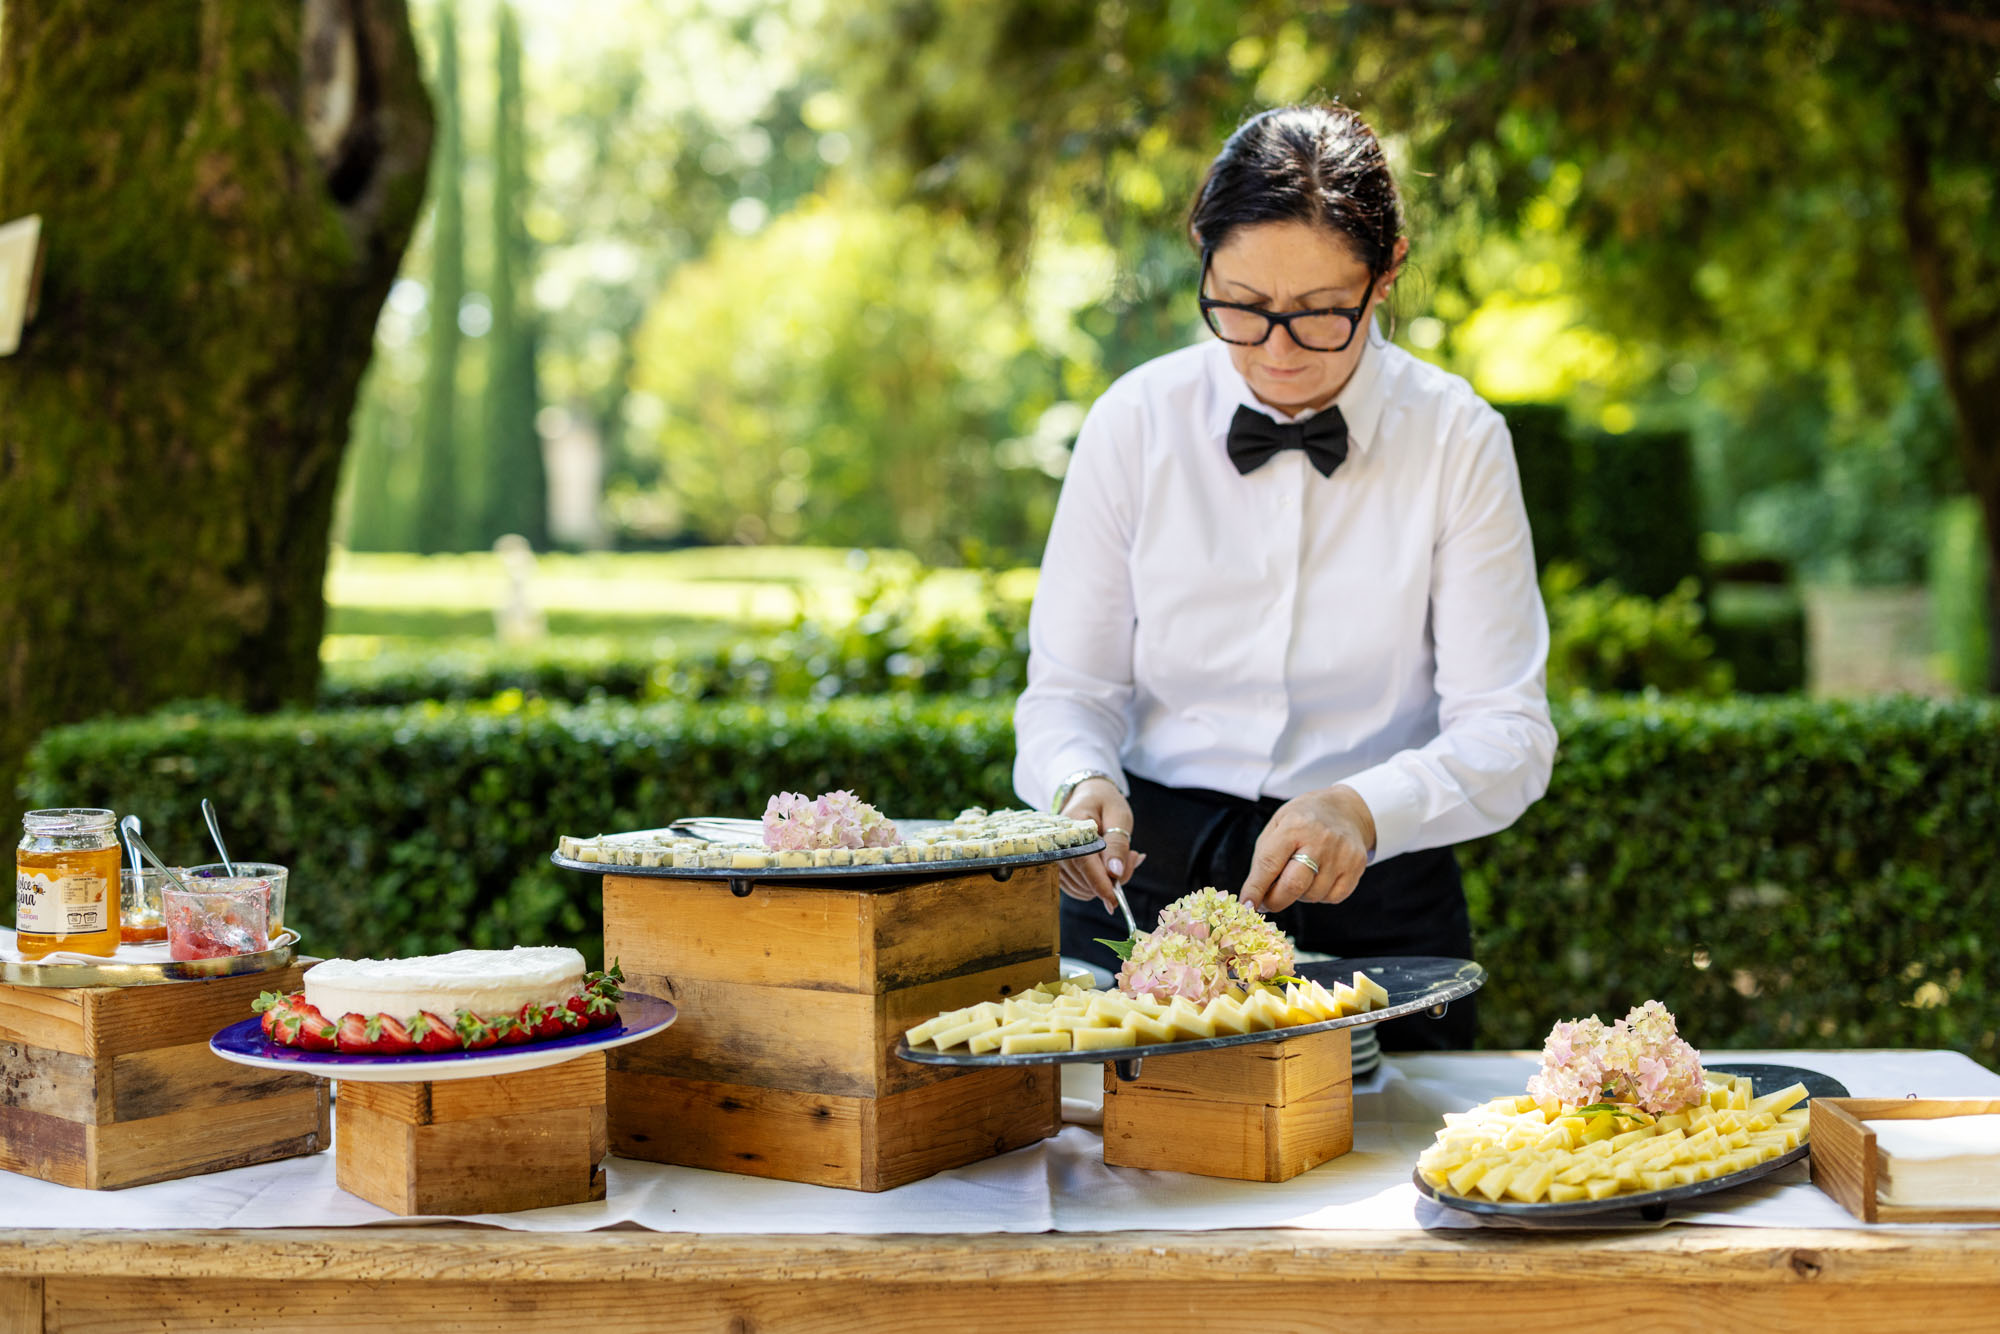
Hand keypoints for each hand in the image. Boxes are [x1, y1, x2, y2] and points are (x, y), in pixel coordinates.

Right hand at [1057, 778, 1135, 916]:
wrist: (1089, 796)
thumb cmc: (1105, 803)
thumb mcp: (1119, 816)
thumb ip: (1117, 844)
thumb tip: (1115, 873)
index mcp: (1070, 828)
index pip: (1083, 862)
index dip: (1100, 884)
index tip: (1114, 902)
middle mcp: (1057, 846)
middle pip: (1084, 879)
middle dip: (1112, 878)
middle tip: (1131, 855)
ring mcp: (1056, 860)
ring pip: (1083, 888)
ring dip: (1106, 882)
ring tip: (1121, 856)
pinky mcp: (1060, 870)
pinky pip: (1079, 889)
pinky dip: (1098, 885)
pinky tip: (1109, 867)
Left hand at [1239, 785, 1376, 912]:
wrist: (1347, 809)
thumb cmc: (1304, 820)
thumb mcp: (1278, 825)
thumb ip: (1264, 858)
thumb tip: (1254, 896)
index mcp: (1294, 825)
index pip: (1269, 864)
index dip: (1255, 889)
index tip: (1247, 905)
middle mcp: (1320, 839)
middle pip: (1293, 886)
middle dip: (1275, 901)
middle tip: (1267, 902)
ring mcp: (1341, 854)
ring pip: (1312, 895)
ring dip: (1299, 895)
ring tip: (1299, 875)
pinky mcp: (1356, 866)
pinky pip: (1332, 897)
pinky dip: (1320, 895)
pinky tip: (1318, 878)